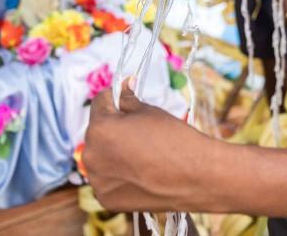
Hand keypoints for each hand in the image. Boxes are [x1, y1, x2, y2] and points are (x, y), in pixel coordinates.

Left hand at [83, 80, 210, 212]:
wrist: (195, 176)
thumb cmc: (174, 140)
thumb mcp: (149, 111)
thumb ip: (128, 100)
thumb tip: (122, 87)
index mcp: (100, 129)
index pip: (99, 103)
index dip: (114, 97)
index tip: (125, 98)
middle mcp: (91, 155)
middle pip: (98, 132)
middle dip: (114, 127)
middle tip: (139, 129)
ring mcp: (97, 180)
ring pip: (101, 156)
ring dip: (113, 152)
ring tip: (141, 153)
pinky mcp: (106, 198)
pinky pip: (107, 178)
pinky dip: (118, 174)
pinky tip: (139, 171)